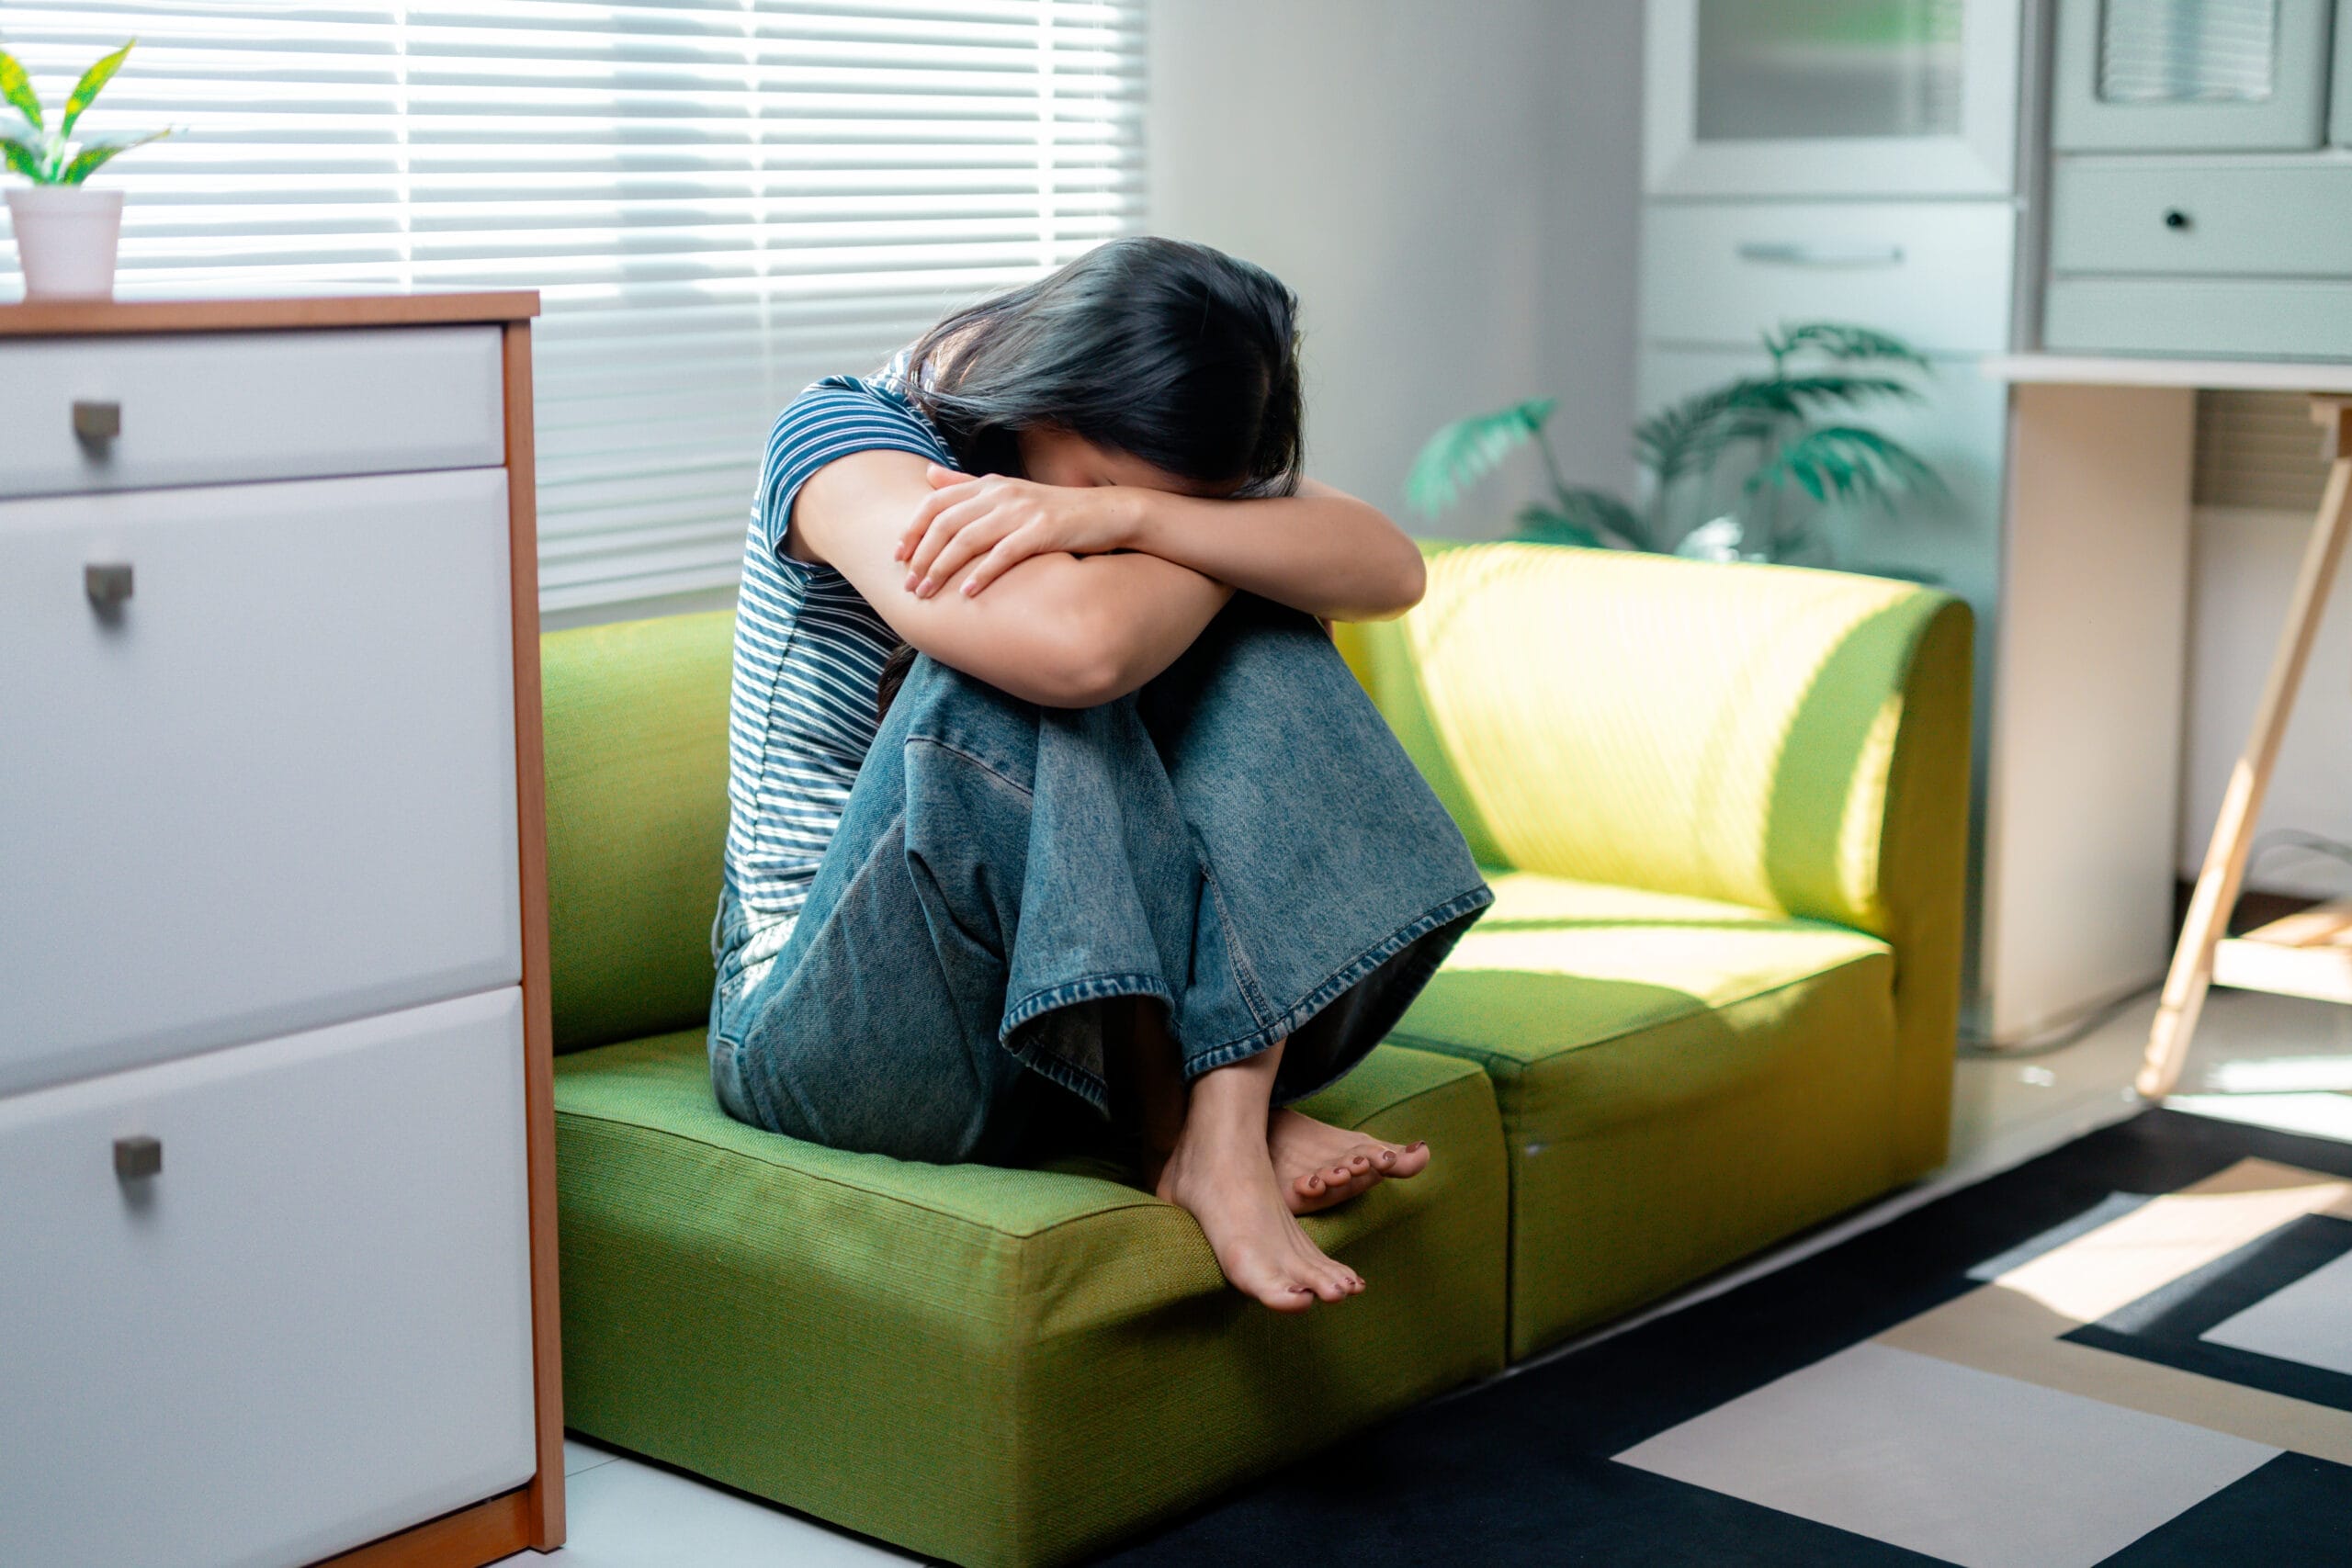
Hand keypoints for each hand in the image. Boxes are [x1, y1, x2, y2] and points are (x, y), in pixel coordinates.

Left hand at [895, 464, 1137, 598]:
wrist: (1108, 513)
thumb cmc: (1054, 510)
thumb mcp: (1008, 492)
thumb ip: (967, 484)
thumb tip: (929, 475)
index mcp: (990, 483)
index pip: (936, 501)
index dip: (912, 528)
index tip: (897, 556)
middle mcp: (1001, 493)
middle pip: (946, 523)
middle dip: (922, 556)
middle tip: (908, 585)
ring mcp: (1022, 511)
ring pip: (968, 540)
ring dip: (942, 569)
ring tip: (927, 593)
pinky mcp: (1043, 531)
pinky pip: (1004, 554)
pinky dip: (983, 574)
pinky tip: (968, 593)